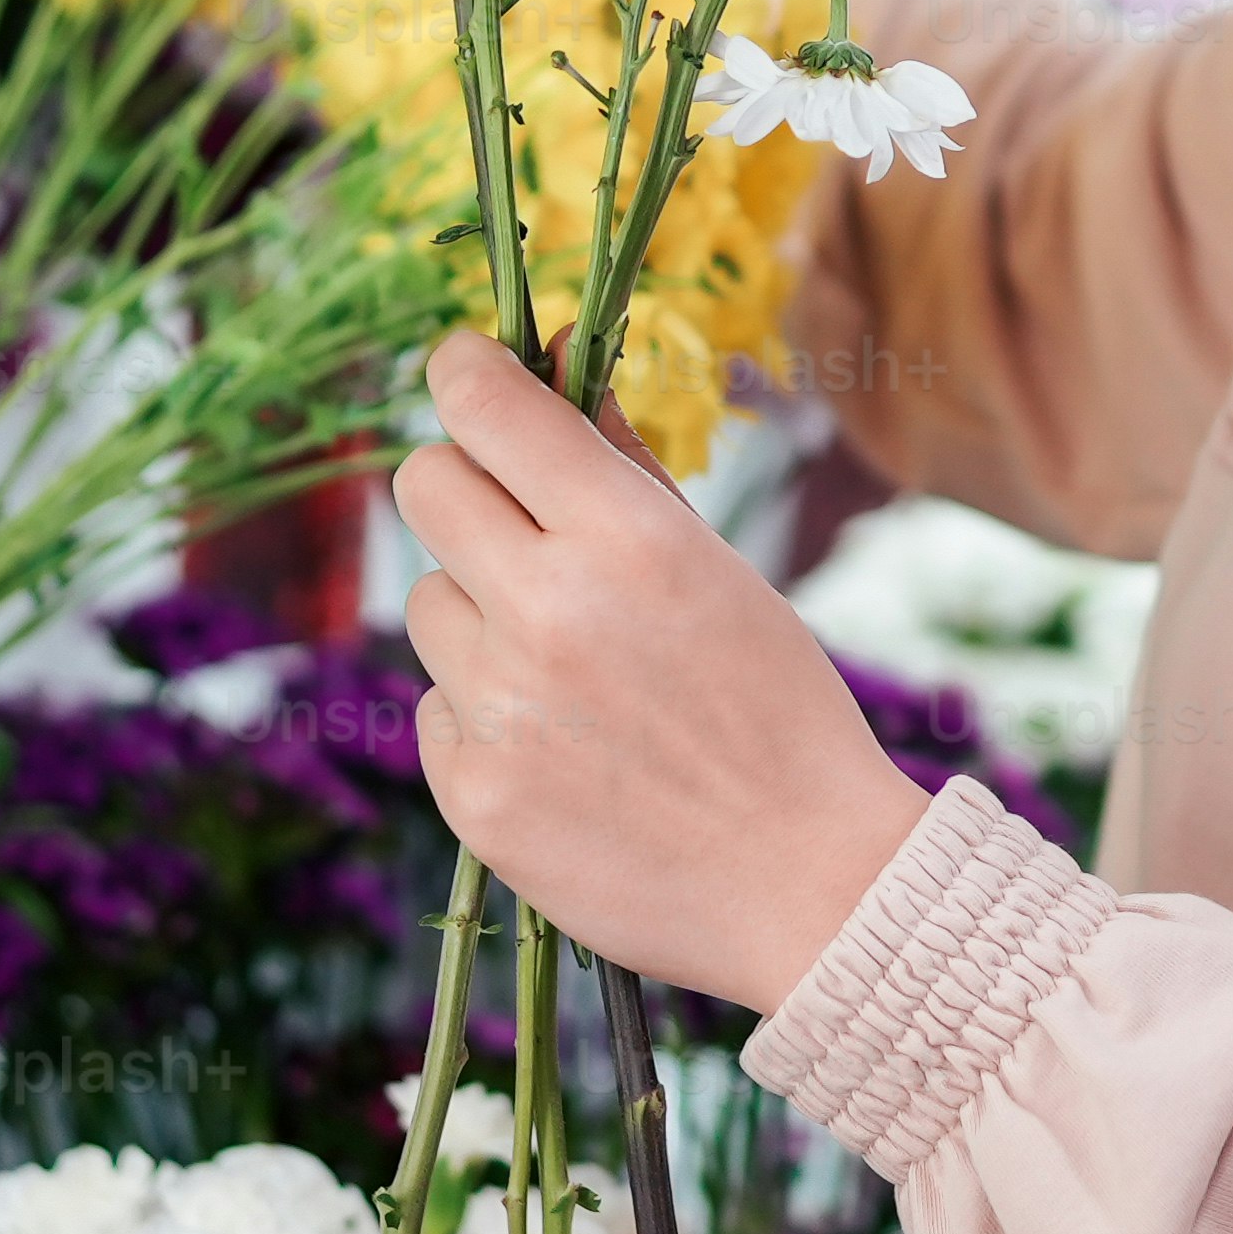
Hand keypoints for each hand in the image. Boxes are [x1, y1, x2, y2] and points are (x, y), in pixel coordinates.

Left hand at [391, 332, 939, 1014]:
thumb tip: (555, 348)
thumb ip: (623, 459)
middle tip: (514, 522)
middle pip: (422, 484)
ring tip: (574, 674)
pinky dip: (486, 716)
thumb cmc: (777, 711)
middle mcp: (548, 612)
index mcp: (626, 540)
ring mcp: (500, 707)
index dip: (465, 370)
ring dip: (483, 617)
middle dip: (463, 485)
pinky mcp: (472, 792)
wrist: (809, 885)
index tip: (467, 368)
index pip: (485, 407)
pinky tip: (566, 749)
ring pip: (428, 602)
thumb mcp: (716, 568)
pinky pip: (438, 707)